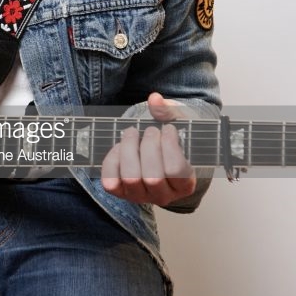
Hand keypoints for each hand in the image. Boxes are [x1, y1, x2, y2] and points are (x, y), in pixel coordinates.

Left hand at [101, 92, 195, 206]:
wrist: (158, 153)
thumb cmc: (171, 140)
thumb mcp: (177, 124)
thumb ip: (168, 112)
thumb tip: (154, 99)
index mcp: (185, 184)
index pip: (176, 171)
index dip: (170, 145)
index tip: (168, 129)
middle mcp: (163, 196)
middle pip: (153, 177)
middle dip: (149, 146)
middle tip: (151, 130)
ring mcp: (141, 196)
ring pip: (131, 178)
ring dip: (129, 149)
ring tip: (132, 132)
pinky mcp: (121, 193)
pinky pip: (110, 181)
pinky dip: (112, 160)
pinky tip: (120, 147)